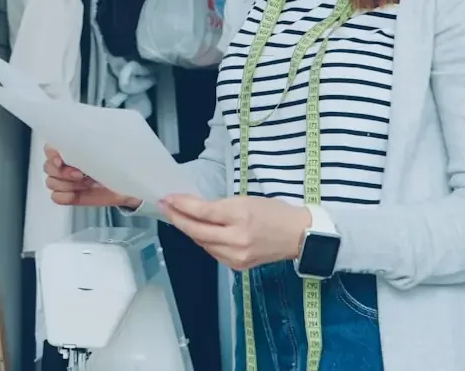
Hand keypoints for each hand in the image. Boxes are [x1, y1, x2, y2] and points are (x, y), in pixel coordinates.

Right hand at [43, 145, 141, 209]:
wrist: (130, 184)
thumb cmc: (119, 163)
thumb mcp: (109, 149)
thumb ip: (94, 145)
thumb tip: (84, 142)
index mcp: (72, 147)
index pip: (50, 148)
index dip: (52, 154)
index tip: (62, 160)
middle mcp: (66, 163)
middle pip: (47, 167)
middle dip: (63, 172)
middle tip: (82, 174)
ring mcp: (66, 181)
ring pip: (51, 182)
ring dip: (67, 184)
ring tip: (86, 183)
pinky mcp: (71, 196)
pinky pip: (56, 197)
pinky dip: (65, 196)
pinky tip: (77, 193)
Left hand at [160, 194, 312, 270]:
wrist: (299, 236)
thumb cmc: (274, 212)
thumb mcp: (246, 200)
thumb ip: (220, 206)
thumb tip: (194, 208)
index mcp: (240, 216)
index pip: (202, 212)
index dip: (181, 205)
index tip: (167, 198)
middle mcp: (236, 238)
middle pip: (197, 230)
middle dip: (177, 218)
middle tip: (165, 207)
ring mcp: (237, 255)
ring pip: (202, 243)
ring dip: (189, 230)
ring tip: (179, 218)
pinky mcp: (238, 266)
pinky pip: (213, 253)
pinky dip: (203, 242)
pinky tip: (199, 232)